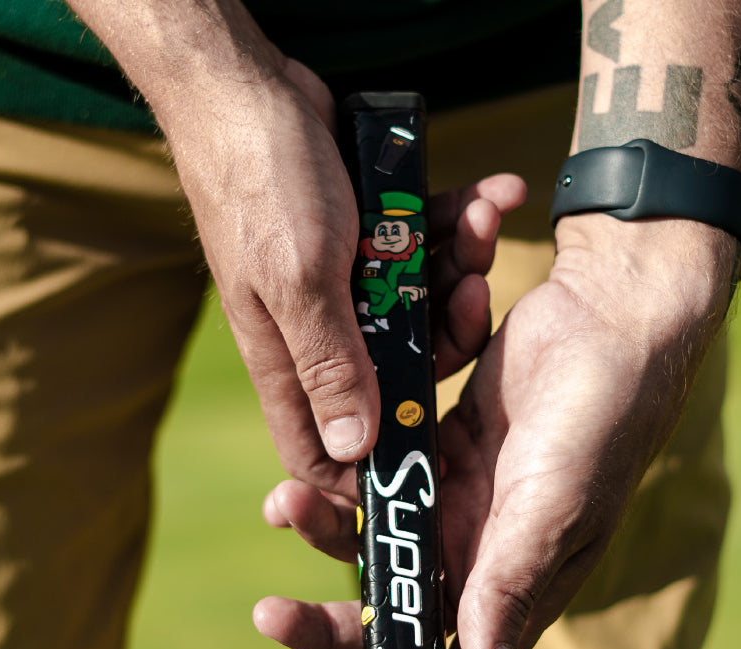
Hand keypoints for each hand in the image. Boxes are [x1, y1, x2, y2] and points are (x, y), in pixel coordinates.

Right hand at [157, 49, 523, 496]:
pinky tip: (491, 190)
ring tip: (483, 214)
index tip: (431, 456)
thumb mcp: (301, 282)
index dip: (369, 468)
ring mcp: (346, 288)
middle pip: (400, 373)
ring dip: (461, 265)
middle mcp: (320, 333)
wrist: (248, 88)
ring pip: (421, 307)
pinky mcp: (366, 244)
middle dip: (447, 337)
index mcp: (290, 361)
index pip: (322, 447)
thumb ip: (330, 364)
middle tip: (474, 292)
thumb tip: (350, 450)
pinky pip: (423, 250)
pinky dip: (457, 224)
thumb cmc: (261, 184)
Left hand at [255, 213, 737, 648]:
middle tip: (272, 618)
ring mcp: (459, 500)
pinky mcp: (440, 449)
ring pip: (378, 540)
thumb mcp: (554, 510)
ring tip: (285, 507)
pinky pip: (379, 480)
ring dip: (327, 534)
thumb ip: (512, 587)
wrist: (607, 317)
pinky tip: (305, 474)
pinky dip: (342, 484)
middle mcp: (484, 552)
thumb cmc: (600, 420)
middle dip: (335, 622)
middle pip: (399, 608)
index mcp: (519, 585)